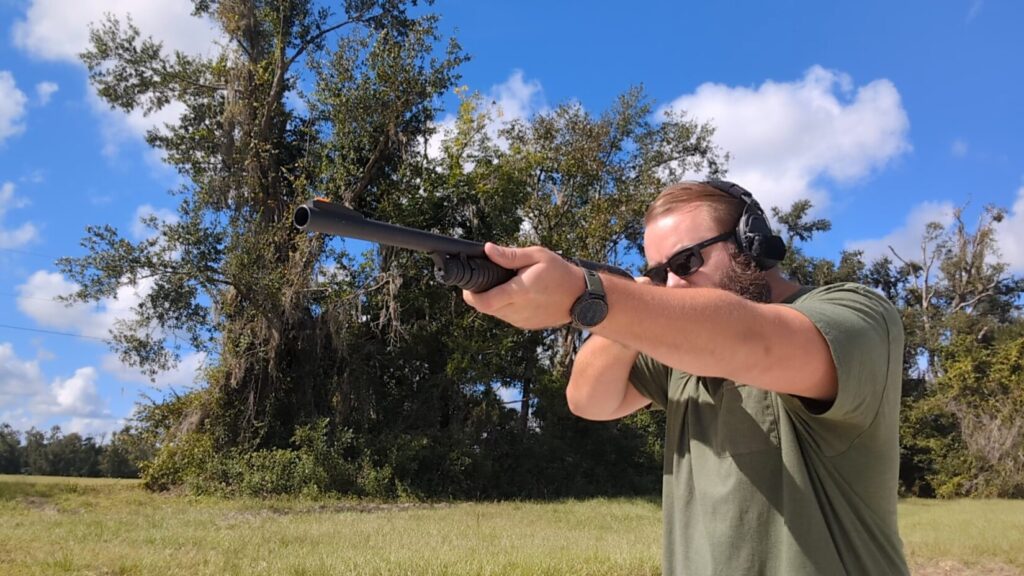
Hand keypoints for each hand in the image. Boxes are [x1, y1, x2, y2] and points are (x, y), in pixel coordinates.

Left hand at [462, 243, 585, 329]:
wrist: (581, 298)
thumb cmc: (560, 273)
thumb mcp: (537, 256)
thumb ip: (510, 255)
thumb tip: (487, 249)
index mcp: (519, 292)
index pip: (483, 302)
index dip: (470, 294)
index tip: (469, 284)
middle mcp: (517, 310)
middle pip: (485, 308)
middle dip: (479, 295)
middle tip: (486, 279)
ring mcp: (521, 320)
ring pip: (495, 313)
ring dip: (493, 300)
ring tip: (504, 284)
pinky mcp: (526, 325)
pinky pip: (507, 316)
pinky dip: (505, 306)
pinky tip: (515, 294)